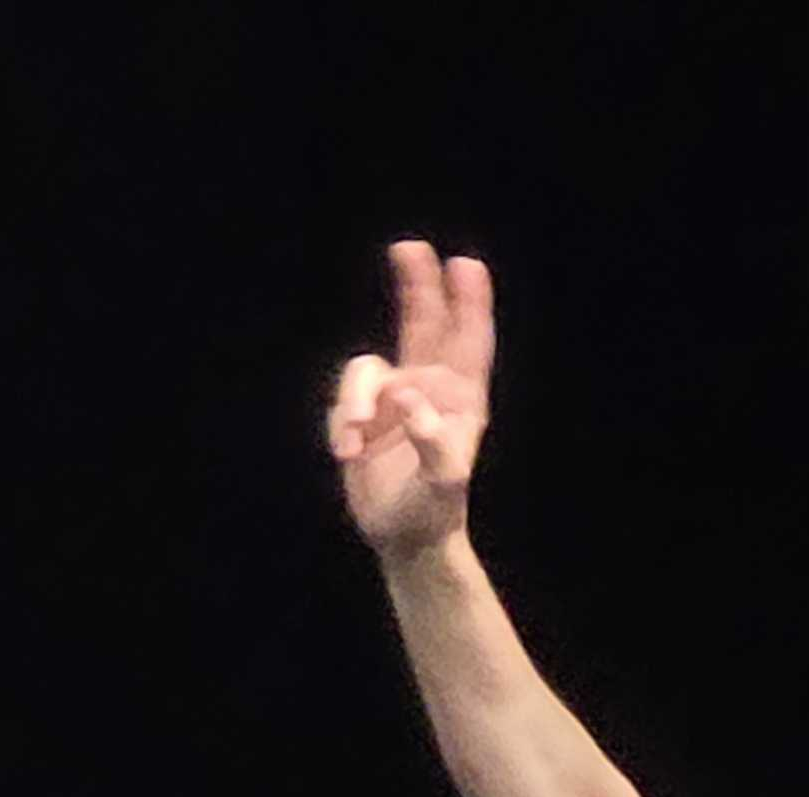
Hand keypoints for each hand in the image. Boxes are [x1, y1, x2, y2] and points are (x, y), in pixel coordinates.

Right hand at [324, 239, 494, 555]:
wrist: (406, 538)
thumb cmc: (435, 511)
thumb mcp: (444, 483)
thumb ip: (434, 442)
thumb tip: (409, 399)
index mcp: (462, 399)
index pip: (468, 341)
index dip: (469, 302)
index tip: (466, 265)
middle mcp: (429, 389)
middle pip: (422, 323)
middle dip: (418, 284)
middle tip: (409, 247)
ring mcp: (395, 400)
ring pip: (366, 368)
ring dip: (354, 398)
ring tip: (355, 439)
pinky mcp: (364, 416)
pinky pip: (343, 401)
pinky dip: (340, 423)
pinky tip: (347, 454)